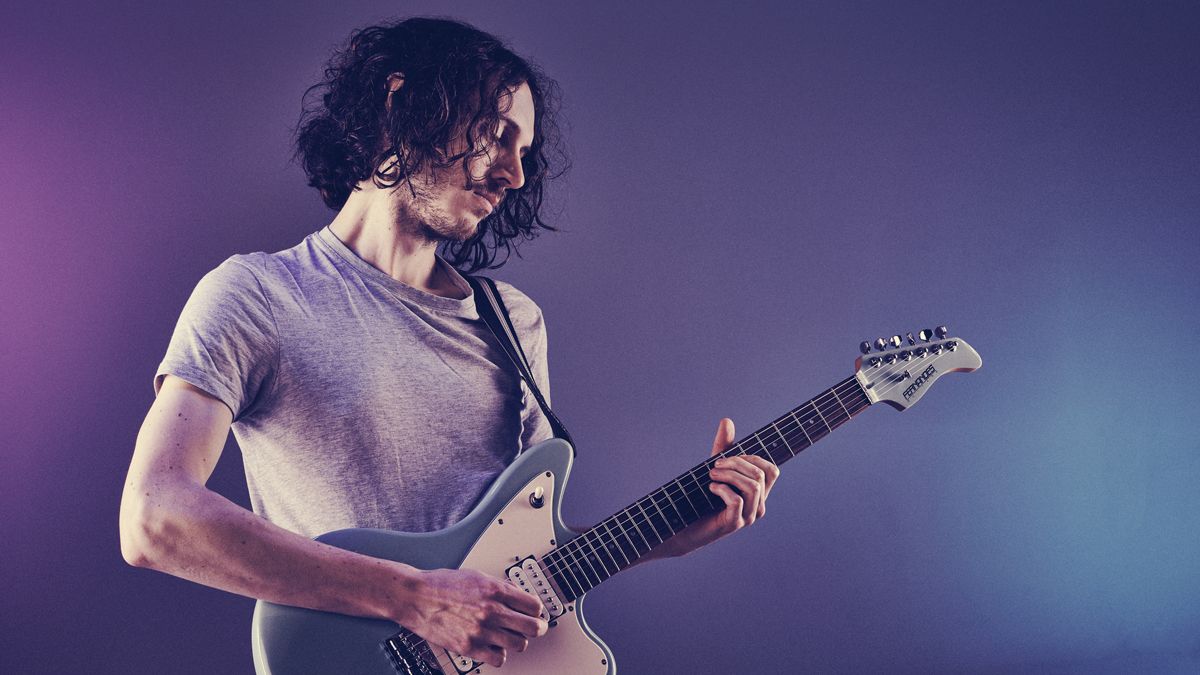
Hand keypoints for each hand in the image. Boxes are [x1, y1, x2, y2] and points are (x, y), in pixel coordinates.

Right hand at [397, 567, 547, 667]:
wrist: (415, 596)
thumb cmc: (442, 584)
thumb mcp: (477, 576)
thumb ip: (501, 587)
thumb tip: (520, 597)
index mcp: (495, 590)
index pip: (534, 605)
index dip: (538, 610)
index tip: (536, 612)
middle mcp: (491, 611)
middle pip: (532, 627)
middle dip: (538, 627)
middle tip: (537, 627)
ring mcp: (481, 631)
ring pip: (519, 645)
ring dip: (519, 641)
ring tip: (513, 637)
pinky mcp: (469, 647)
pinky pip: (499, 658)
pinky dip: (500, 654)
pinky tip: (495, 646)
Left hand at [657, 418, 780, 557]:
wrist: (683, 526)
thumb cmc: (702, 497)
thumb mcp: (716, 468)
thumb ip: (723, 447)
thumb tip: (727, 421)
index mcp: (758, 493)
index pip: (772, 470)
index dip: (753, 458)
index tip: (731, 457)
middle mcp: (758, 506)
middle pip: (760, 474)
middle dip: (736, 463)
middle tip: (714, 464)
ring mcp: (748, 517)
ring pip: (752, 486)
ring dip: (729, 474)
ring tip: (711, 474)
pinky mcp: (734, 524)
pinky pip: (736, 501)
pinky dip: (722, 489)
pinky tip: (710, 488)